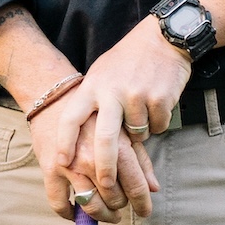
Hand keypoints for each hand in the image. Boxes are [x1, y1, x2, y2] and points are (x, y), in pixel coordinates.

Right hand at [30, 85, 155, 222]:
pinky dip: (68, 213)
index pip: (136, 186)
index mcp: (116, 147)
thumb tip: (154, 188)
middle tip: (120, 203)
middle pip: (114, 199)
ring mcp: (71, 166)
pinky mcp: (50, 170)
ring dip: (101, 214)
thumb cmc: (94, 116)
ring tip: (106, 212)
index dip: (143, 204)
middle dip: (120, 206)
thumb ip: (140, 160)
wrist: (55, 99)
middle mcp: (93, 158)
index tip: (145, 212)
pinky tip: (75, 212)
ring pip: (90, 206)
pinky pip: (59, 203)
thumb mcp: (123, 131)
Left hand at [48, 17, 193, 218]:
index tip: (61, 163)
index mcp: (93, 86)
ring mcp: (137, 96)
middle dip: (105, 168)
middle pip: (105, 140)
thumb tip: (82, 139)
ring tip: (141, 114)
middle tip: (107, 186)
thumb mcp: (103, 74)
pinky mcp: (160, 99)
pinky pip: (157, 127)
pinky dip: (157, 122)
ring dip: (139, 134)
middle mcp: (112, 92)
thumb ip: (93, 102)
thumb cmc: (129, 60)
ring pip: (137, 135)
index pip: (71, 118)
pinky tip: (157, 103)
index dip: (64, 142)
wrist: (164, 38)